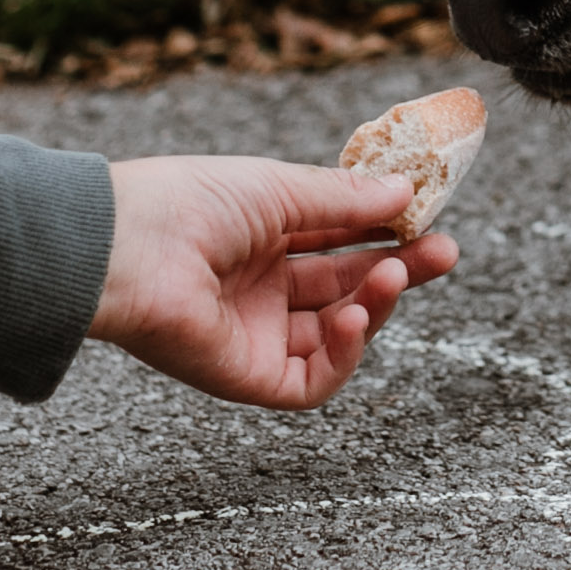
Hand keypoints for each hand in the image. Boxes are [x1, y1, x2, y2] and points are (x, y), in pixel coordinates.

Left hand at [88, 158, 460, 410]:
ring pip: (336, 335)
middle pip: (345, 288)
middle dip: (398, 270)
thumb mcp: (276, 189)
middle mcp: (259, 289)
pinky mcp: (247, 377)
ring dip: (375, 306)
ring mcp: (254, 335)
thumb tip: (404, 193)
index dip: (383, 231)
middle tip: (444, 251)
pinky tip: (355, 319)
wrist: (125, 248)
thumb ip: (343, 200)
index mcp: (259, 239)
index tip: (427, 216)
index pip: (337, 241)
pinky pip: (311, 380)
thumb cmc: (187, 203)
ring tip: (398, 271)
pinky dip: (343, 355)